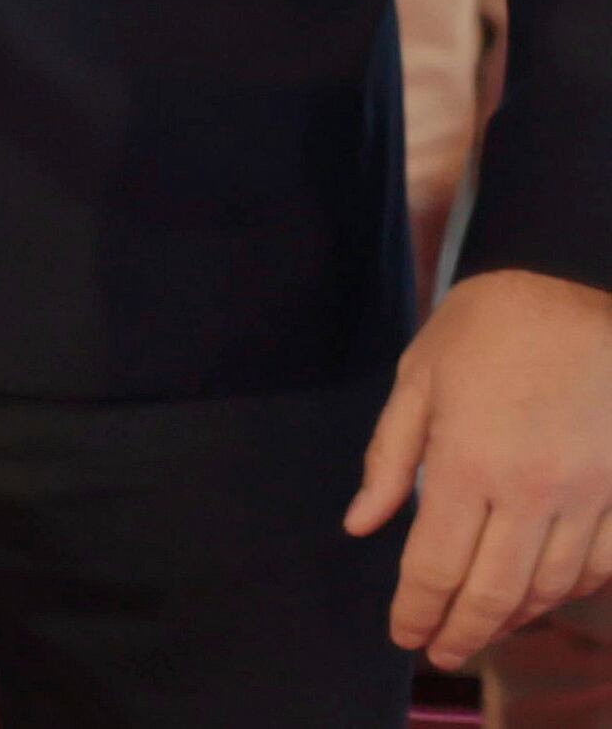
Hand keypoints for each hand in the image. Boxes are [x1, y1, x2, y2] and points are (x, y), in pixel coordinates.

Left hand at [355, 269, 611, 667]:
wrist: (582, 297)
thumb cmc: (489, 328)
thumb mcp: (418, 378)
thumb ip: (389, 457)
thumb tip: (361, 525)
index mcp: (467, 463)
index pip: (435, 566)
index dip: (417, 611)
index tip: (404, 635)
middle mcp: (530, 492)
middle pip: (494, 592)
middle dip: (463, 632)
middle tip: (442, 651)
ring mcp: (586, 496)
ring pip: (549, 588)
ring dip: (515, 619)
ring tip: (484, 628)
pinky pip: (601, 565)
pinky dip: (570, 591)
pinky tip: (545, 595)